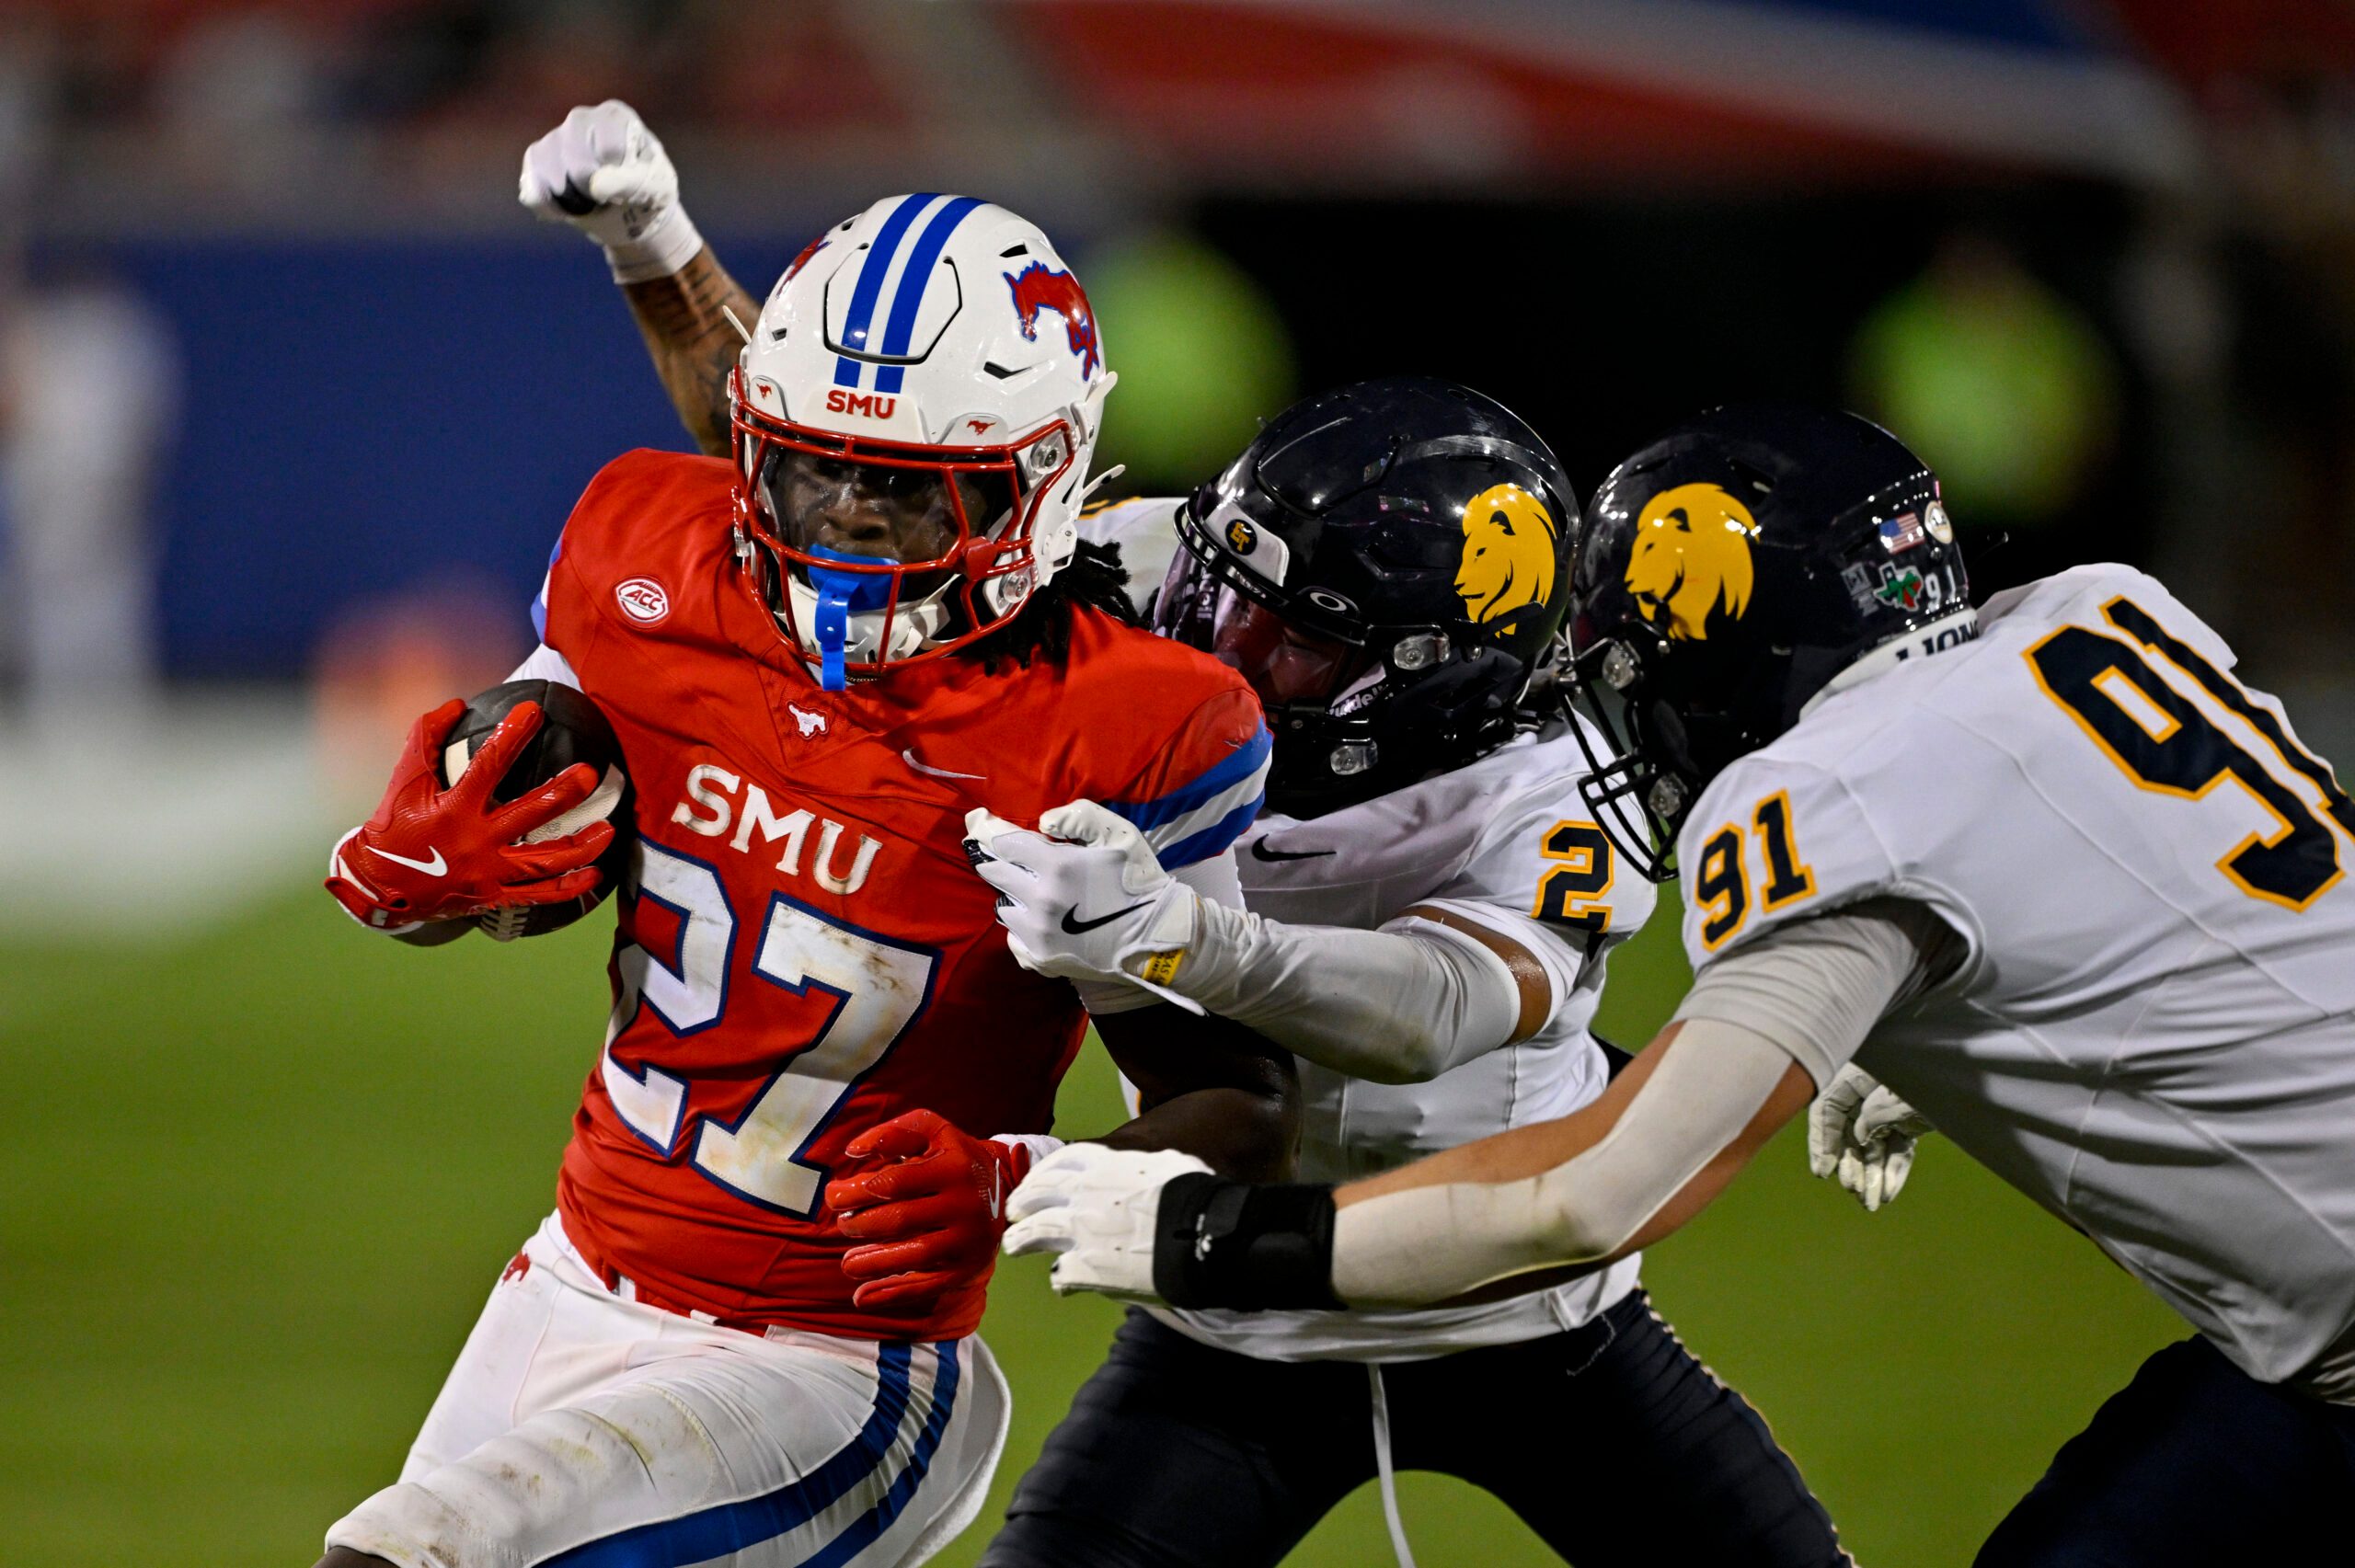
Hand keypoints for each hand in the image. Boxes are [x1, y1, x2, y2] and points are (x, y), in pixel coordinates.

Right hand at [326, 699, 611, 931]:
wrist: (377, 887)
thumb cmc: (394, 825)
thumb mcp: (404, 779)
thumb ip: (426, 737)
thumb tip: (456, 703)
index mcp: (454, 809)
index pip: (488, 765)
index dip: (511, 736)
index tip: (534, 712)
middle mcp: (475, 841)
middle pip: (530, 814)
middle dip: (564, 792)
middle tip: (590, 773)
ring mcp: (488, 873)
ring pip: (545, 861)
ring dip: (581, 845)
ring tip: (609, 829)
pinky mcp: (493, 897)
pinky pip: (539, 895)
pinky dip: (570, 887)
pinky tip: (594, 873)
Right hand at [518, 100, 702, 282]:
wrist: (630, 213)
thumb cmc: (648, 193)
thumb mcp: (654, 188)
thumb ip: (630, 183)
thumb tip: (596, 185)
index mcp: (615, 117)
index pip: (609, 151)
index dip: (619, 180)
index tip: (631, 187)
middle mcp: (581, 119)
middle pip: (577, 164)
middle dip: (593, 191)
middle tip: (609, 196)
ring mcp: (556, 137)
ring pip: (553, 175)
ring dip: (573, 200)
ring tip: (591, 200)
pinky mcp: (537, 159)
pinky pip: (533, 186)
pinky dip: (550, 206)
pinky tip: (569, 208)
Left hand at [825, 1110, 1036, 1313]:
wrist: (1005, 1186)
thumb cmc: (953, 1156)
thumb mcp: (932, 1132)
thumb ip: (893, 1134)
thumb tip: (853, 1151)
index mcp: (953, 1166)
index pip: (895, 1181)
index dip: (857, 1191)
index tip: (834, 1197)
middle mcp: (965, 1204)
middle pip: (901, 1220)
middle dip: (860, 1225)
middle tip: (843, 1224)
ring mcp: (968, 1239)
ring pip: (915, 1256)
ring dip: (873, 1263)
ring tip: (847, 1263)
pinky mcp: (968, 1267)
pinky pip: (928, 1286)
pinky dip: (893, 1294)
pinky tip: (862, 1297)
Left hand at [964, 800, 1201, 1009]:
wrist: (1157, 940)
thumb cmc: (1139, 881)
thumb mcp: (1120, 835)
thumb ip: (1080, 817)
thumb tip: (1043, 822)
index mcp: (1058, 867)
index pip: (1004, 842)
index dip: (987, 828)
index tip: (978, 820)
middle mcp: (1040, 901)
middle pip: (993, 872)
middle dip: (993, 858)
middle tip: (1000, 853)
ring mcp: (1037, 934)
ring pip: (1002, 905)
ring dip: (1012, 894)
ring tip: (1032, 890)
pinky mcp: (1039, 959)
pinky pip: (1013, 936)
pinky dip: (1022, 925)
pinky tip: (1042, 920)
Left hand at [1002, 1143, 1211, 1302]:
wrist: (1199, 1234)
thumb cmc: (1191, 1193)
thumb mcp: (1161, 1163)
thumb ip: (1134, 1168)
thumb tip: (1132, 1173)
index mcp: (1100, 1164)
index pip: (1057, 1163)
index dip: (1041, 1174)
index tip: (1034, 1182)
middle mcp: (1080, 1194)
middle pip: (1035, 1196)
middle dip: (1021, 1204)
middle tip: (1015, 1213)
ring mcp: (1078, 1232)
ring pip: (1034, 1233)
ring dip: (1020, 1239)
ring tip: (1014, 1245)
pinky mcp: (1085, 1269)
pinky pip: (1062, 1275)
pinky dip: (1061, 1280)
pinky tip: (1063, 1285)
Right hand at [1807, 1064, 1933, 1211]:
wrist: (1973, 1072)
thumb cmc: (1938, 1071)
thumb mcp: (1900, 1093)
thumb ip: (1875, 1114)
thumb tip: (1861, 1137)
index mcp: (1858, 1072)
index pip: (1828, 1108)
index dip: (1823, 1141)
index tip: (1824, 1172)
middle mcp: (1870, 1089)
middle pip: (1850, 1130)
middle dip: (1852, 1165)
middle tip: (1854, 1191)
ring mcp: (1891, 1105)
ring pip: (1874, 1143)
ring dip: (1872, 1174)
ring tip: (1872, 1203)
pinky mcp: (1911, 1119)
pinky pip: (1898, 1146)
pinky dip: (1894, 1168)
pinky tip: (1890, 1192)